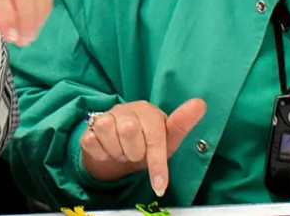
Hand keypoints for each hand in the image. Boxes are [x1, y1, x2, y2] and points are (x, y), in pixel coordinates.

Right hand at [79, 99, 207, 196]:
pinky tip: (107, 151)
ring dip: (117, 153)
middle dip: (134, 153)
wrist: (118, 150)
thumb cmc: (146, 143)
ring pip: (108, 135)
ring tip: (123, 152)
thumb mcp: (167, 140)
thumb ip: (182, 124)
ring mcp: (105, 116)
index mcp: (147, 111)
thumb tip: (200, 103)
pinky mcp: (88, 128)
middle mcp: (125, 109)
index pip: (154, 135)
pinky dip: (101, 153)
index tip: (160, 185)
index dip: (157, 163)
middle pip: (129, 132)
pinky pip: (91, 142)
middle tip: (136, 154)